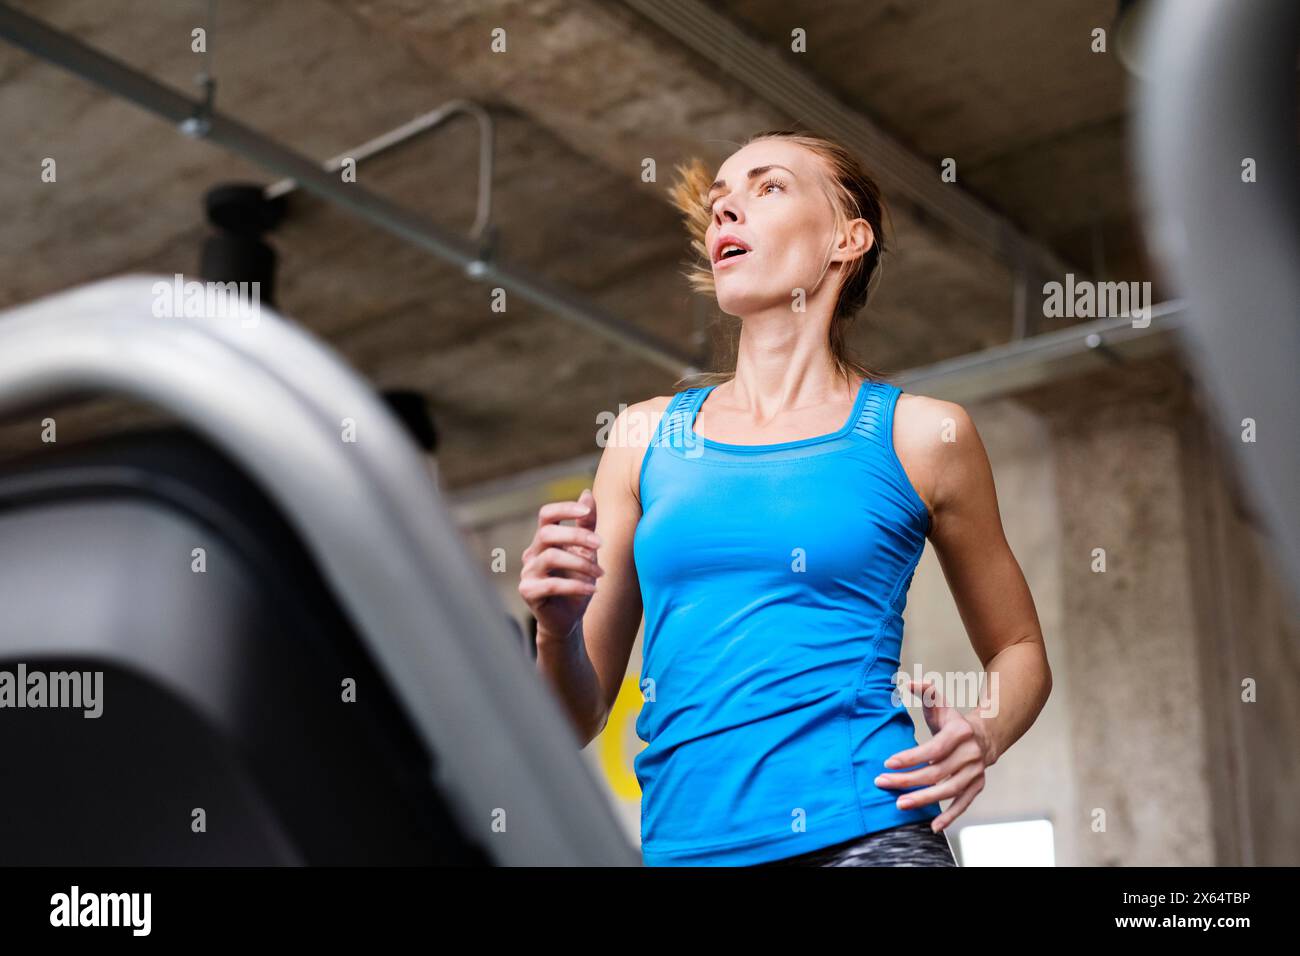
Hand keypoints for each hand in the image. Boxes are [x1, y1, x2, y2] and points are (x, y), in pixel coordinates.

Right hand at [517, 488, 603, 641]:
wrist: (569, 619)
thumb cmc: (577, 582)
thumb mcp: (587, 551)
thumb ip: (586, 525)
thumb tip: (586, 494)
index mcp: (544, 540)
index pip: (546, 514)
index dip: (564, 509)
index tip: (586, 511)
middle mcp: (532, 553)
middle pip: (547, 533)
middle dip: (577, 536)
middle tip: (601, 545)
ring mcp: (527, 573)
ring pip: (551, 557)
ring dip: (581, 563)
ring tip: (600, 574)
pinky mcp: (528, 592)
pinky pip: (551, 584)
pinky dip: (576, 585)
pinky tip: (592, 590)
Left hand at [873, 678, 993, 832]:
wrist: (986, 736)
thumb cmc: (954, 721)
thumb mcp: (940, 703)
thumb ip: (925, 690)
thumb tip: (909, 682)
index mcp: (960, 733)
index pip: (933, 748)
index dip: (911, 756)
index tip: (888, 762)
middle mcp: (970, 754)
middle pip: (936, 772)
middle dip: (907, 779)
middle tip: (882, 783)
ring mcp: (975, 772)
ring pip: (948, 790)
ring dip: (923, 800)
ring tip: (899, 805)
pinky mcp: (976, 786)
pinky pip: (963, 804)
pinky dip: (949, 816)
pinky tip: (933, 826)